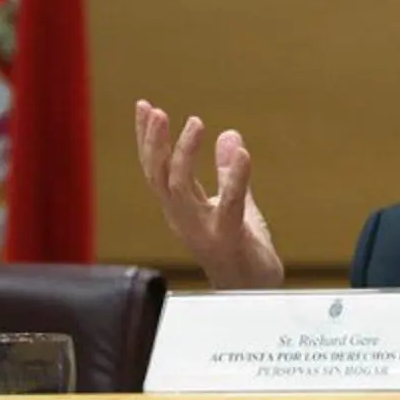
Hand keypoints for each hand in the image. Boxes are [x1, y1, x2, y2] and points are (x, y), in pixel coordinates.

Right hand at [134, 99, 283, 288]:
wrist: (255, 294)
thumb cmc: (242, 251)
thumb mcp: (236, 204)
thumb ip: (230, 173)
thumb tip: (230, 134)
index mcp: (181, 209)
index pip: (156, 170)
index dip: (147, 139)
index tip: (144, 106)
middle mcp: (184, 219)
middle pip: (159, 177)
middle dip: (154, 143)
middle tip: (155, 111)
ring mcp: (203, 230)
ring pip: (182, 189)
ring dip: (185, 154)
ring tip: (195, 123)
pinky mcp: (229, 238)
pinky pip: (229, 205)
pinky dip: (235, 178)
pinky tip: (242, 153)